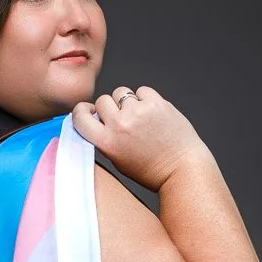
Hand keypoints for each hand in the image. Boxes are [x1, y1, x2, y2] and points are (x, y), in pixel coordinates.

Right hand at [69, 85, 209, 192]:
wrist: (182, 168)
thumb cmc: (151, 170)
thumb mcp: (118, 161)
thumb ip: (104, 138)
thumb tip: (97, 117)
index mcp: (106, 142)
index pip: (80, 116)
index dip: (83, 110)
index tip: (89, 111)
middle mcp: (119, 125)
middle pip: (102, 100)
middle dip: (111, 108)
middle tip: (125, 121)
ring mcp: (138, 111)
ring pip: (122, 92)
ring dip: (128, 102)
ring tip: (141, 118)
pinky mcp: (155, 102)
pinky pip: (142, 91)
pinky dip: (146, 99)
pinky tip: (154, 115)